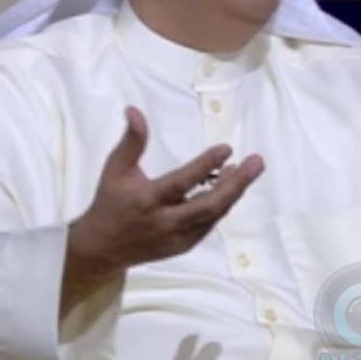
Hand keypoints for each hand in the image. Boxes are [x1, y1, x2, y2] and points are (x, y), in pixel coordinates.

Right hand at [68, 106, 263, 277]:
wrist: (103, 248)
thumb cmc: (110, 201)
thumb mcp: (115, 169)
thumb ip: (131, 142)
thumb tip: (134, 111)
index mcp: (147, 200)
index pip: (181, 183)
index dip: (205, 166)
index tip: (227, 148)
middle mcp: (165, 222)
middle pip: (209, 206)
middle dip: (237, 184)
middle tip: (257, 162)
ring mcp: (177, 237)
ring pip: (213, 215)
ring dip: (233, 192)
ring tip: (248, 168)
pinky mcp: (184, 246)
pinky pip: (209, 224)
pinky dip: (222, 205)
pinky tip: (231, 185)